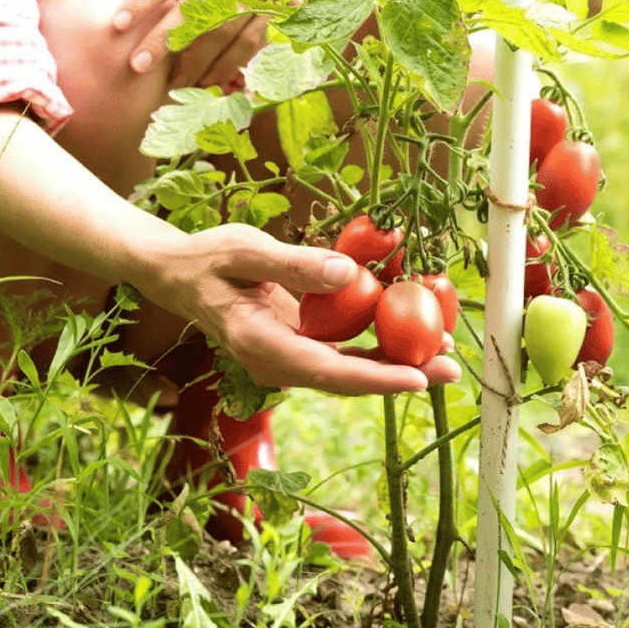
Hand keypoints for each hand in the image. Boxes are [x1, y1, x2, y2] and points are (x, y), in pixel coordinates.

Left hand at [114, 0, 269, 91]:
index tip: (117, 26)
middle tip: (137, 66)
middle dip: (163, 40)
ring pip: (222, 32)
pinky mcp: (284, 11)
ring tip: (173, 84)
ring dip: (195, 62)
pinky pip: (248, 46)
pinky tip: (207, 82)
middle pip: (194, 7)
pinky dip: (225, 67)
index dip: (142, 0)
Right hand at [137, 224, 461, 395]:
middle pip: (344, 380)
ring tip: (443, 358)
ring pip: (346, 372)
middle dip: (399, 377)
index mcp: (258, 343)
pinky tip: (409, 337)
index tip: (415, 378)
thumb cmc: (208, 257)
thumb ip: (294, 263)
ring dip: (394, 366)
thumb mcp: (244, 248)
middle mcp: (274, 362)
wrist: (178, 276)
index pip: (324, 370)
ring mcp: (284, 360)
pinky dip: (375, 349)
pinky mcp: (294, 349)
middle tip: (450, 369)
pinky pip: (339, 356)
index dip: (373, 378)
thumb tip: (347, 274)